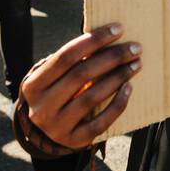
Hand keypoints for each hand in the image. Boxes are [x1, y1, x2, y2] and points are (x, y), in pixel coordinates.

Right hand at [21, 25, 141, 150]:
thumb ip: (74, 61)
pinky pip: (100, 122)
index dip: (94, 41)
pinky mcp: (74, 141)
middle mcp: (41, 107)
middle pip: (81, 74)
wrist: (48, 129)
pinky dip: (117, 104)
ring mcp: (56, 127)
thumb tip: (109, 36)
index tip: (118, 29)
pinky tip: (129, 87)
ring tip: (136, 64)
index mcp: (33, 85)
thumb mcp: (56, 77)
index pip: (66, 56)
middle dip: (112, 58)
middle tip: (134, 48)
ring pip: (92, 97)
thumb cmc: (58, 91)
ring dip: (118, 77)